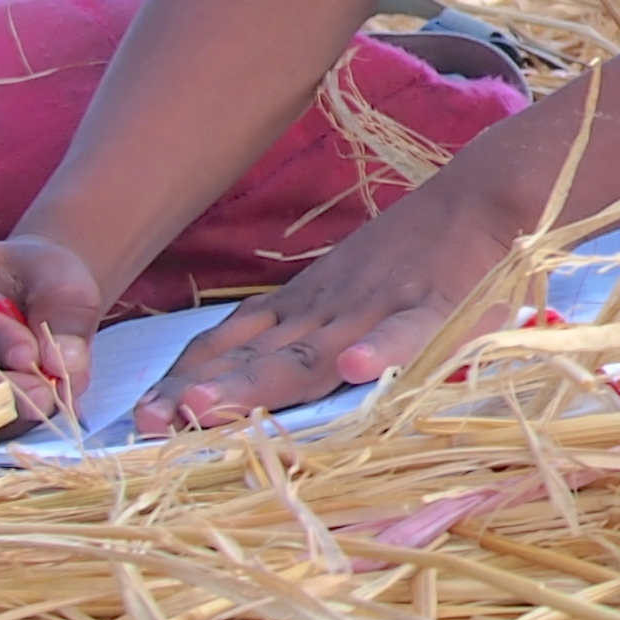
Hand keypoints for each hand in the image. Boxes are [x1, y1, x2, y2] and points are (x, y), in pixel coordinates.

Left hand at [144, 172, 521, 431]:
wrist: (480, 197)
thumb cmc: (414, 249)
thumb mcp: (341, 284)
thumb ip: (302, 326)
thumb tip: (237, 366)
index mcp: (306, 308)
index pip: (231, 346)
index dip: (185, 380)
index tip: (138, 414)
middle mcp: (328, 312)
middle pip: (254, 360)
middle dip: (197, 393)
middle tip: (146, 422)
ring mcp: (376, 312)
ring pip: (310, 356)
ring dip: (255, 384)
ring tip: (205, 408)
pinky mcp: (434, 311)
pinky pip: (407, 334)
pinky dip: (383, 352)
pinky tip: (357, 369)